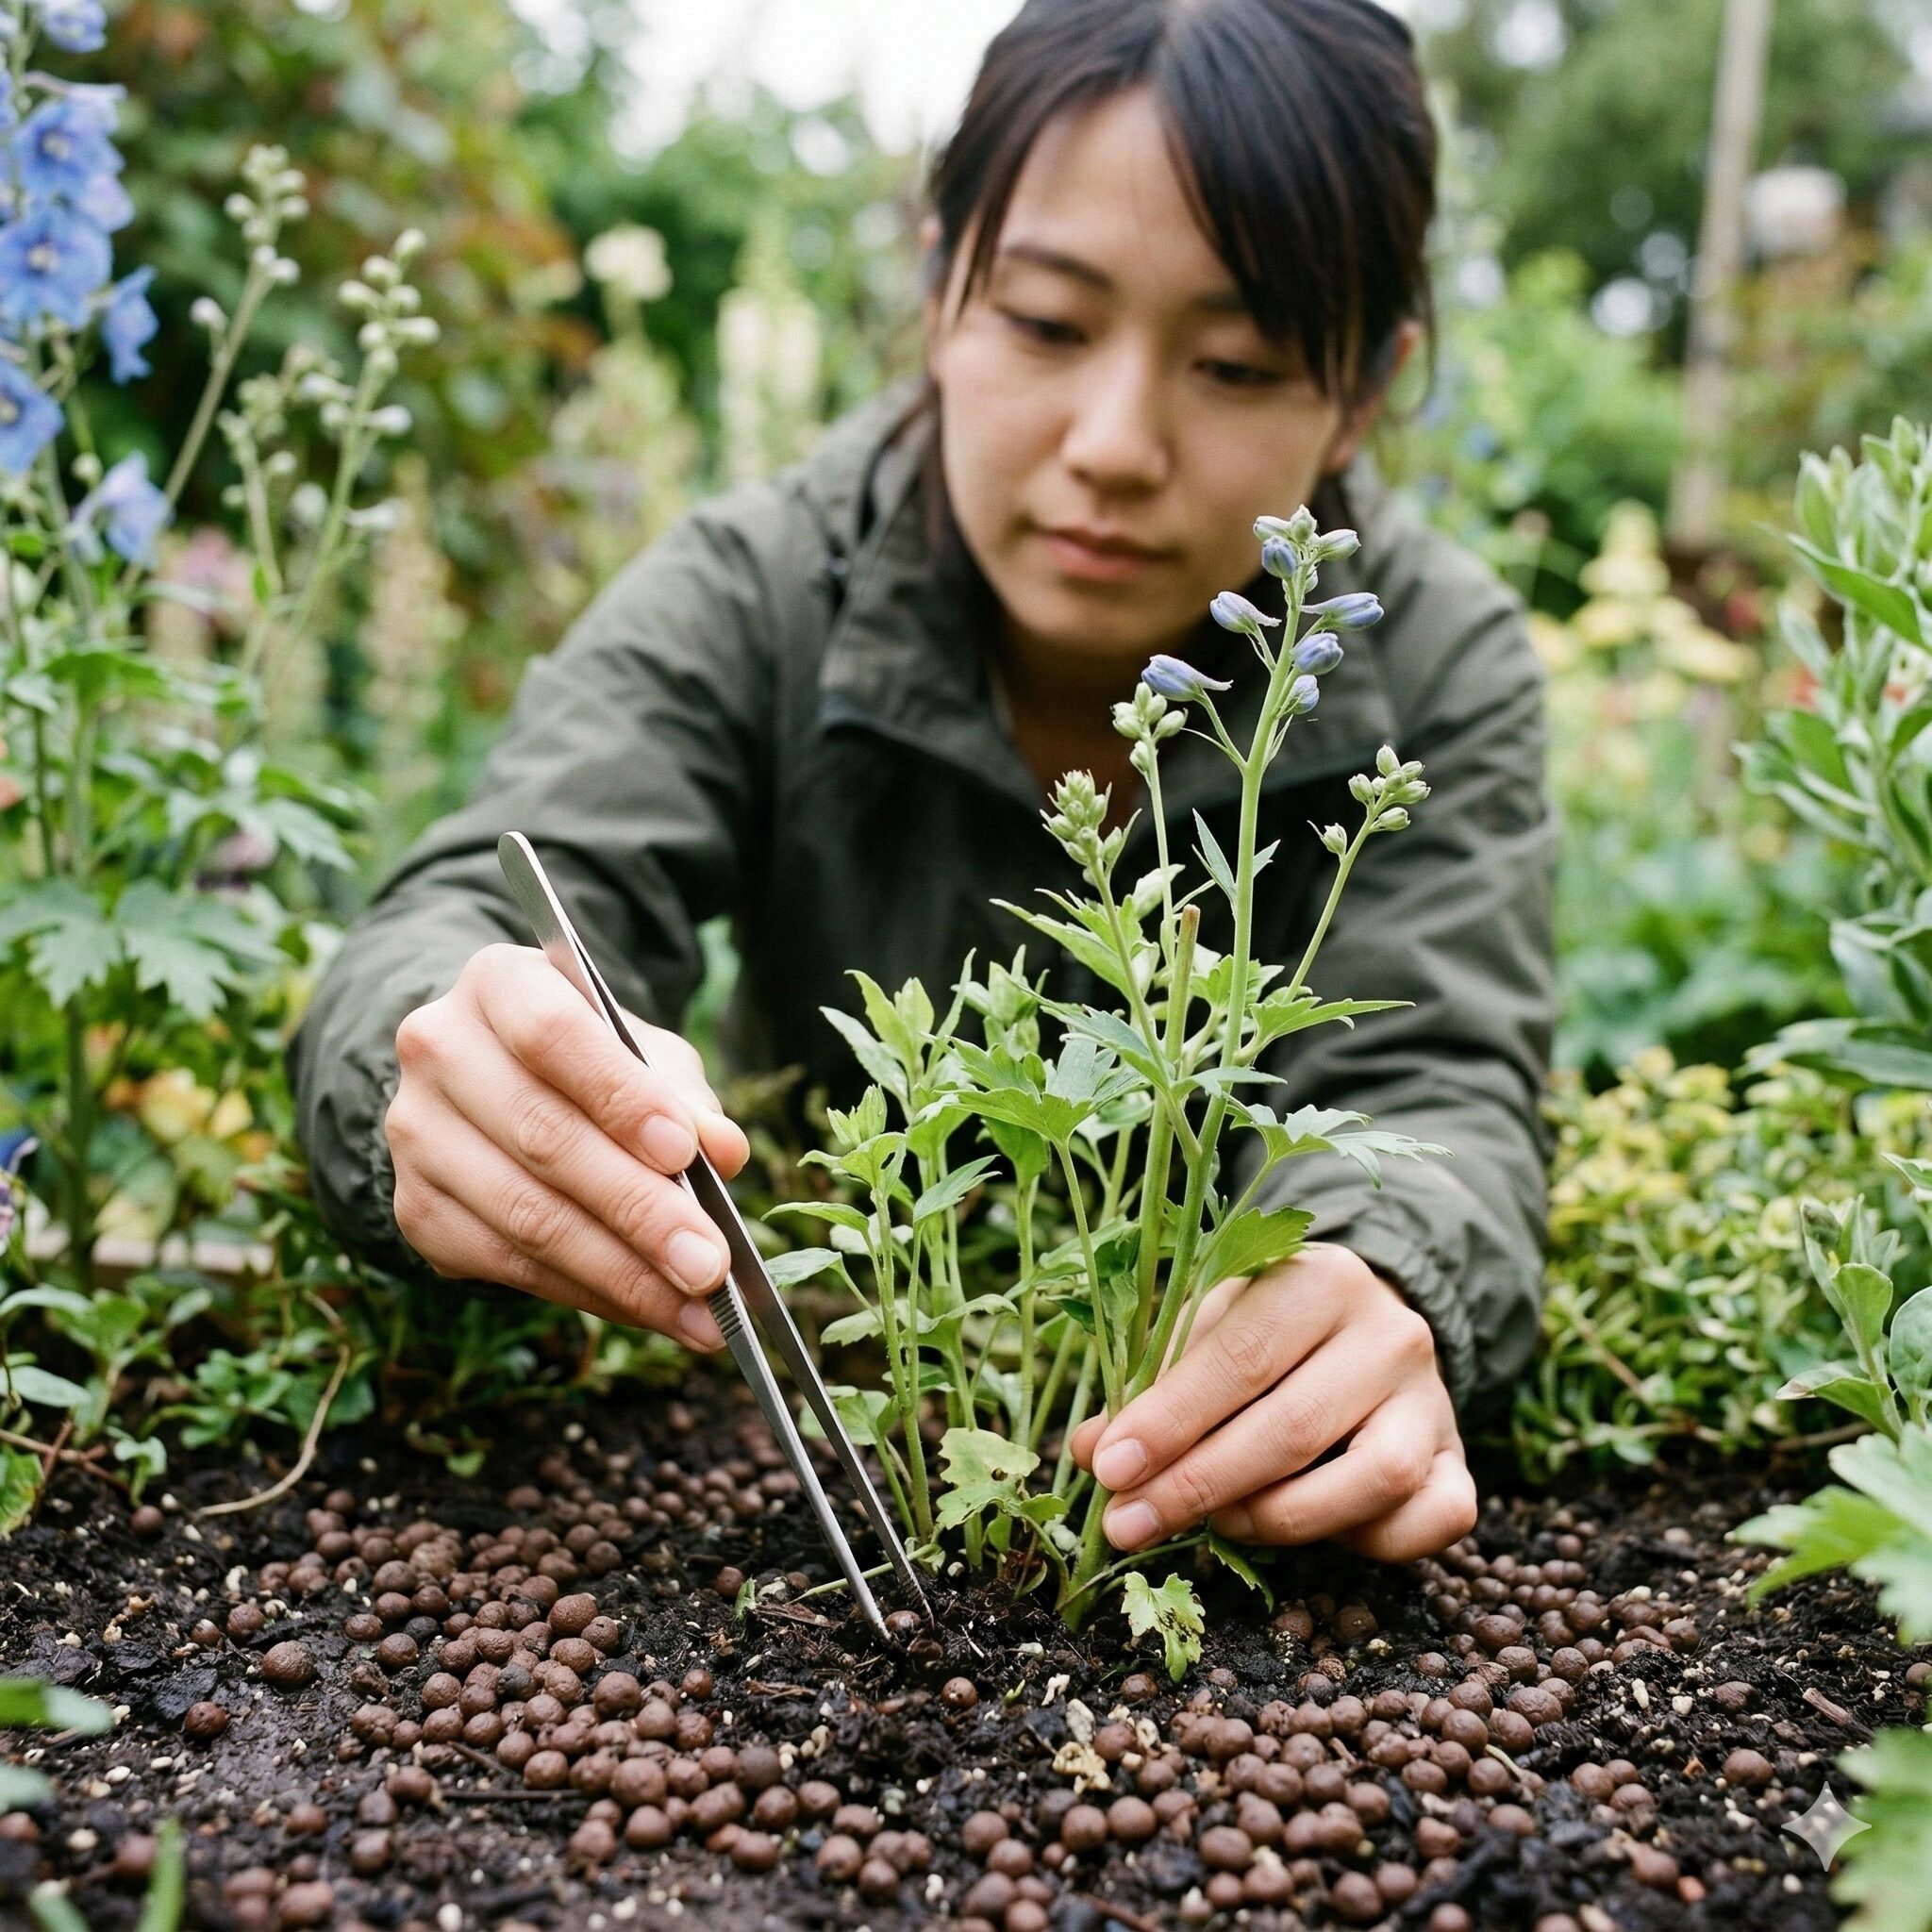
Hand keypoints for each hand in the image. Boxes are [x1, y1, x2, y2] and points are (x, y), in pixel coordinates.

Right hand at [385, 942, 749, 1349]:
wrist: (498, 1082)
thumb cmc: (592, 1062)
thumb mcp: (643, 1053)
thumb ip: (682, 1095)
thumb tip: (723, 1151)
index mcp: (499, 985)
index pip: (553, 1035)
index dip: (619, 1096)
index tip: (683, 1152)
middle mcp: (439, 1051)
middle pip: (542, 1137)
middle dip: (637, 1210)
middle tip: (709, 1264)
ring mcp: (417, 1135)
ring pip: (524, 1216)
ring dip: (621, 1273)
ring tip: (699, 1309)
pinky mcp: (417, 1210)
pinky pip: (507, 1266)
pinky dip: (589, 1294)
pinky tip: (653, 1311)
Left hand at [1069, 1244, 1475, 1560]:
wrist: (1373, 1324)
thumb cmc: (1269, 1331)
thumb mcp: (1208, 1331)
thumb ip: (1153, 1383)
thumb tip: (1087, 1450)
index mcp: (1319, 1279)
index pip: (1239, 1357)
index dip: (1169, 1420)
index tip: (1109, 1469)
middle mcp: (1390, 1334)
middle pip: (1293, 1426)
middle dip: (1199, 1485)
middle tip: (1130, 1524)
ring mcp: (1435, 1400)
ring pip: (1371, 1479)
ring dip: (1279, 1519)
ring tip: (1219, 1525)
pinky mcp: (1462, 1461)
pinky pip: (1433, 1518)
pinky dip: (1369, 1542)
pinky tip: (1311, 1534)